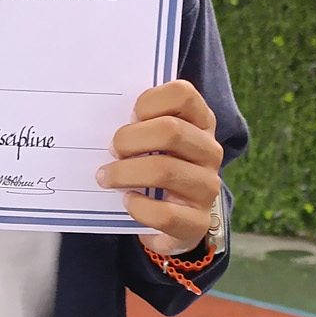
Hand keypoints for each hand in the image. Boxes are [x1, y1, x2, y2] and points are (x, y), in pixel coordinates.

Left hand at [98, 80, 221, 255]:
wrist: (173, 219)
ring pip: (164, 170)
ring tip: (106, 177)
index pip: (182, 94)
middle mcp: (209, 152)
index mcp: (200, 122)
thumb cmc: (156, 167)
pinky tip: (129, 201)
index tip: (130, 117)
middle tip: (112, 151)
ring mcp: (207, 187)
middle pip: (171, 131)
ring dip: (124, 173)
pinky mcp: (197, 222)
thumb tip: (105, 119)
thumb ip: (139, 124)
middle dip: (129, 139)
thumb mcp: (153, 140)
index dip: (148, 102)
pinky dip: (138, 207)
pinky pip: (165, 213)